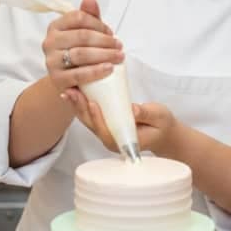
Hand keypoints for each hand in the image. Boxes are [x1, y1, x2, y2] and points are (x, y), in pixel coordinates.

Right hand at [43, 0, 123, 95]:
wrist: (69, 79)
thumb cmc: (79, 52)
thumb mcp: (84, 32)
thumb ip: (89, 16)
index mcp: (56, 26)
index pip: (79, 18)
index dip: (98, 24)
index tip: (111, 32)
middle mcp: (50, 42)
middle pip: (82, 36)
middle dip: (105, 41)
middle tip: (119, 46)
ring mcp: (52, 61)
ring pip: (81, 54)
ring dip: (104, 55)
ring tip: (118, 57)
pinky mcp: (57, 79)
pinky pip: (78, 74)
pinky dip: (96, 71)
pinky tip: (109, 69)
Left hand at [66, 91, 181, 158]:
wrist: (163, 132)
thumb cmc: (161, 124)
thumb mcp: (158, 116)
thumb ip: (145, 113)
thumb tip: (133, 109)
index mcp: (122, 141)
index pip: (105, 131)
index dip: (97, 118)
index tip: (91, 103)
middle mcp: (110, 139)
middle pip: (91, 125)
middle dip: (80, 108)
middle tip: (72, 91)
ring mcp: (106, 132)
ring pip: (88, 120)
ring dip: (77, 105)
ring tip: (68, 90)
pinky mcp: (105, 124)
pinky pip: (91, 115)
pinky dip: (82, 103)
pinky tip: (75, 91)